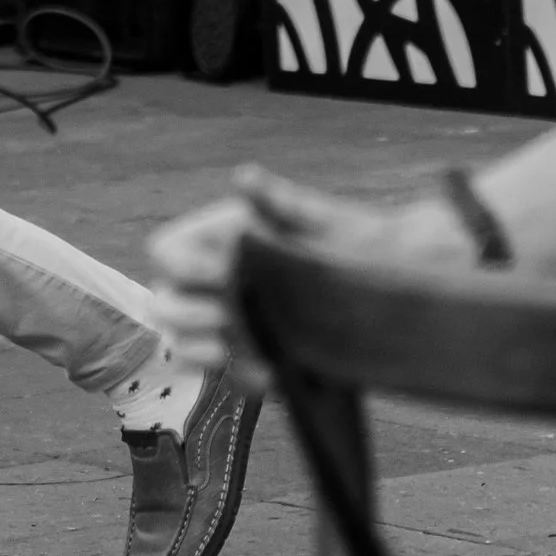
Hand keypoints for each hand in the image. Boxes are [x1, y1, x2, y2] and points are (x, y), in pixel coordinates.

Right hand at [148, 164, 471, 375]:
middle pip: (164, 302)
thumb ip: (281, 201)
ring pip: (183, 343)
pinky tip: (270, 375)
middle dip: (186, 312)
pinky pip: (228, 377)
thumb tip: (246, 177)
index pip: (166, 251)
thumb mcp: (321, 219)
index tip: (215, 273)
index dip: (179, 263)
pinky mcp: (252, 360)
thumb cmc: (353, 244)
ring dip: (201, 348)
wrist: (391, 296)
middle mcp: (216, 284)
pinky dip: (242, 378)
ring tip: (231, 349)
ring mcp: (230, 325)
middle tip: (223, 318)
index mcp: (220, 241)